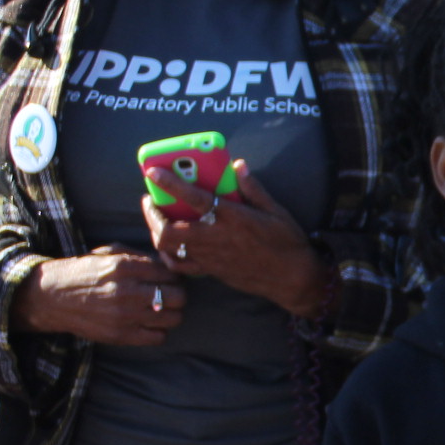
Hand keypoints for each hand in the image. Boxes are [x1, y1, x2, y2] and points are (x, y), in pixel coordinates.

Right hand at [9, 246, 184, 345]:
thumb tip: (167, 265)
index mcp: (125, 267)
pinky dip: (158, 331)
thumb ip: (138, 257)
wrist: (51, 297)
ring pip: (173, 318)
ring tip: (158, 309)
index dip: (172, 277)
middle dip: (176, 295)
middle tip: (167, 294)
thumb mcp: (107, 253)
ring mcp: (125, 316)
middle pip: (179, 297)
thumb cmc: (83, 273)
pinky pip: (159, 337)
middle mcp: (127, 292)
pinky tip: (148, 323)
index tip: (166, 279)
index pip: (170, 274)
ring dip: (170, 314)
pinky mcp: (121, 336)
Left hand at [142, 161, 330, 318]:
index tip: (153, 173)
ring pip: (170, 246)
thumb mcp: (276, 211)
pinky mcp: (211, 270)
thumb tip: (238, 165)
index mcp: (232, 218)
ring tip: (157, 220)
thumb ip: (253, 188)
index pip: (194, 198)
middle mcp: (216, 237)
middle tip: (151, 201)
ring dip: (156, 231)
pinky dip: (168, 255)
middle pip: (169, 229)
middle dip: (153, 214)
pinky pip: (180, 265)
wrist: (293, 278)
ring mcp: (211, 256)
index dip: (171, 184)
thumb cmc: (287, 243)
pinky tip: (169, 246)